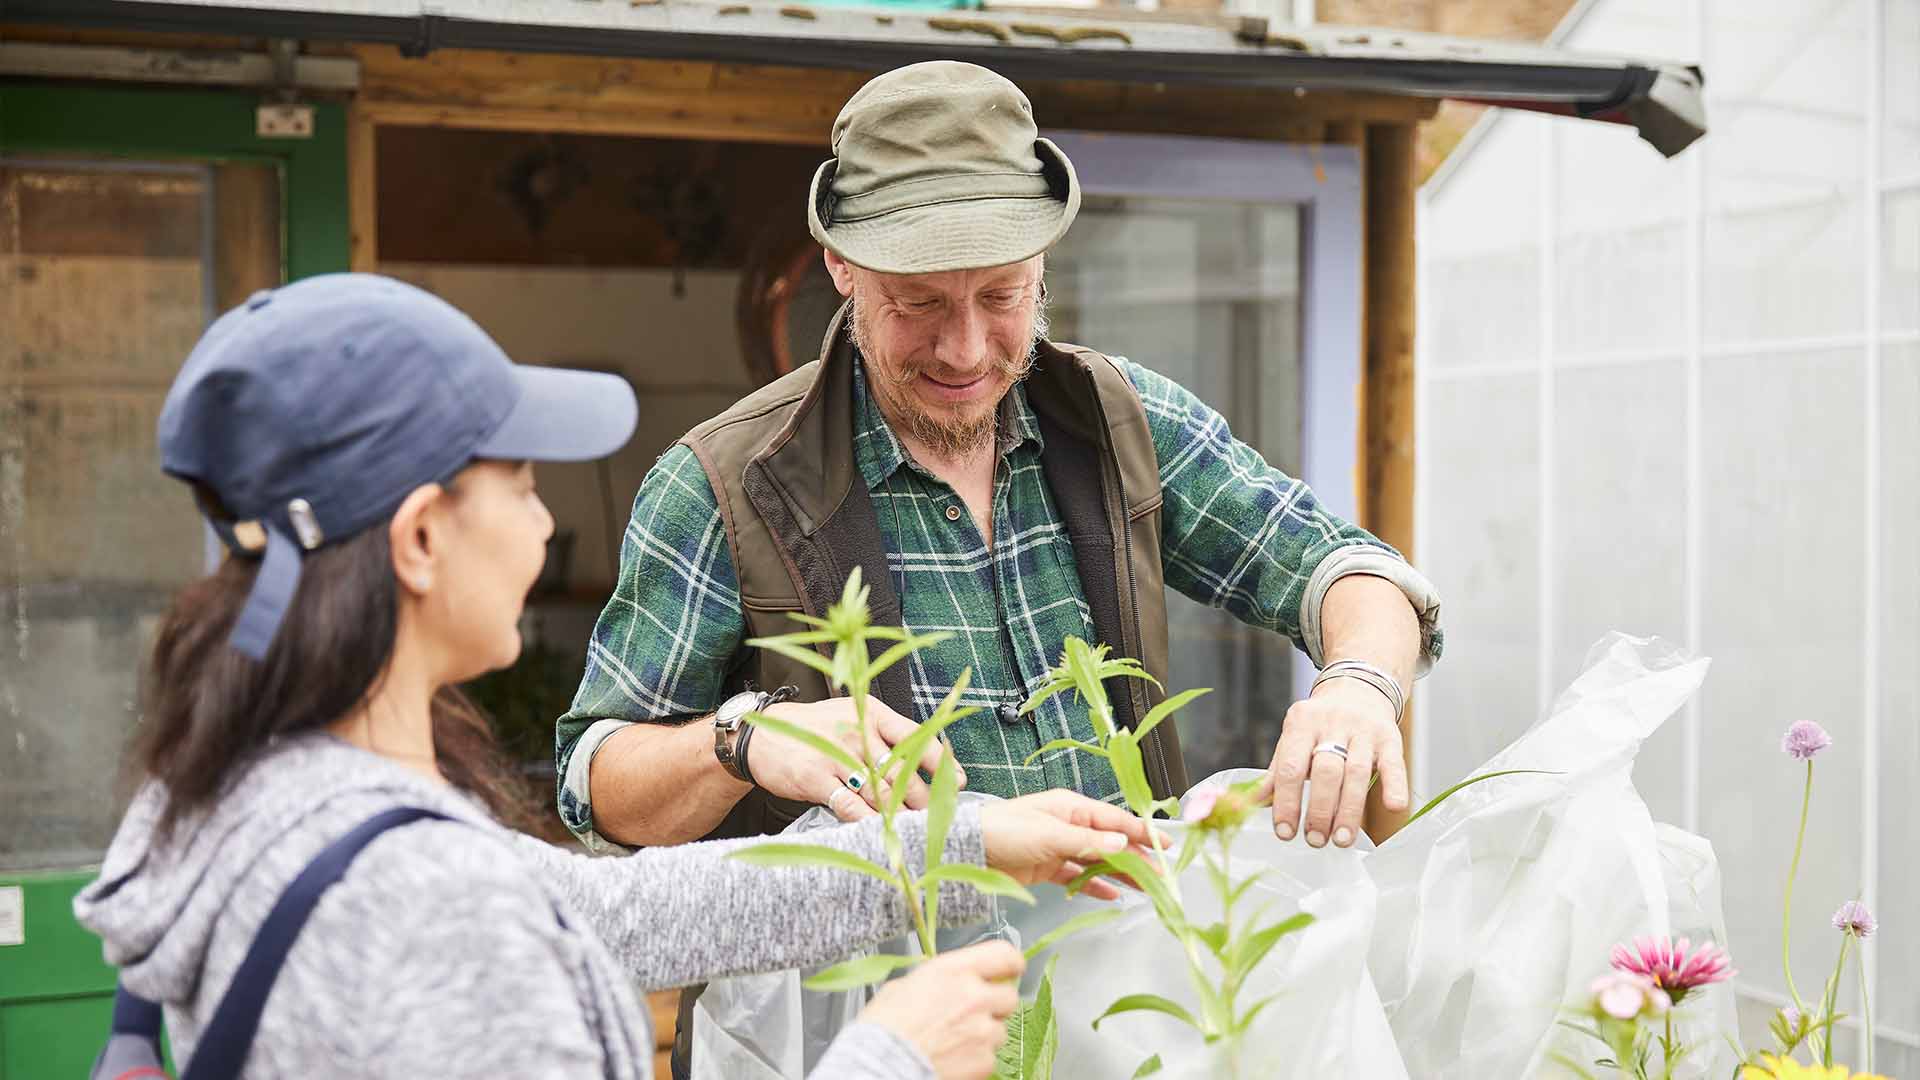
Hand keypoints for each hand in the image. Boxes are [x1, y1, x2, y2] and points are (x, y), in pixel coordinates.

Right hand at [749, 696, 963, 819]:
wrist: (761, 735)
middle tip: (936, 818)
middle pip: (902, 772)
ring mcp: (837, 756)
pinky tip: (882, 833)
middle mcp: (859, 733)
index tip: (960, 781)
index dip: (941, 761)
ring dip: (901, 815)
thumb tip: (922, 761)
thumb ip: (884, 736)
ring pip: (881, 793)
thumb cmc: (814, 729)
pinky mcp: (817, 779)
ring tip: (916, 831)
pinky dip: (869, 823)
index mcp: (873, 714)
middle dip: (923, 799)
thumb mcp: (852, 717)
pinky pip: (851, 806)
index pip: (916, 737)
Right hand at [855, 941, 1022, 1079]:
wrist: (880, 1065)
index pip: (1004, 956)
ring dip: (985, 1034)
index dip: (1011, 963)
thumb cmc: (884, 1028)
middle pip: (1009, 996)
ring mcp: (982, 1030)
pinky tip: (953, 1058)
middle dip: (995, 1005)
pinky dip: (976, 1059)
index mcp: (953, 971)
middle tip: (974, 1014)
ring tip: (955, 1041)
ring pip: (1000, 1030)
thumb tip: (950, 982)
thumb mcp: (904, 986)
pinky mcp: (984, 1061)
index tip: (1010, 970)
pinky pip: (990, 1056)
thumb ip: (938, 980)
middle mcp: (974, 997)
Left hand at [980, 789, 1157, 900]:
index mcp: (1070, 807)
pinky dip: (1094, 886)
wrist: (969, 850)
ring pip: (1098, 861)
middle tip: (1160, 877)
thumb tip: (1122, 843)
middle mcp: (1068, 825)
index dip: (1141, 832)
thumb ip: (1087, 841)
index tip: (1165, 845)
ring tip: (1144, 889)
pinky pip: (1078, 876)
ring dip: (1120, 874)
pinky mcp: (1047, 868)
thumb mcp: (1049, 834)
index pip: (1114, 820)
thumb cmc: (1004, 831)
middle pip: (1110, 842)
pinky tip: (1113, 896)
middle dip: (1136, 858)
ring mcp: (1059, 847)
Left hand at [1264, 678, 1407, 847]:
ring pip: (1356, 772)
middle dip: (1319, 811)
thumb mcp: (1294, 738)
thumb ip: (1278, 772)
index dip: (1287, 802)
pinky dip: (1394, 785)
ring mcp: (1363, 730)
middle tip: (1315, 840)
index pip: (1291, 767)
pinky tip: (1394, 806)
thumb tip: (1252, 804)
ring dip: (1349, 811)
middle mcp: (1332, 723)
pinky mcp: (1389, 737)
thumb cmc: (1320, 724)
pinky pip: (1393, 763)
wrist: (1358, 689)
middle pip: (1325, 772)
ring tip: (1341, 839)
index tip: (1285, 832)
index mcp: (1301, 723)